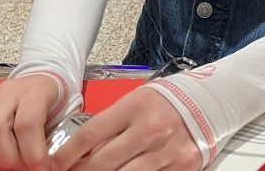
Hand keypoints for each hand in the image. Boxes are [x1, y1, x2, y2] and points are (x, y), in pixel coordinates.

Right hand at [0, 74, 60, 170]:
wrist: (43, 81)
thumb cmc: (57, 103)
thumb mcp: (66, 113)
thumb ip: (55, 137)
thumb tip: (45, 168)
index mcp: (34, 91)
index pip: (27, 123)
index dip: (32, 153)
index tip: (41, 169)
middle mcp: (6, 93)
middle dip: (6, 159)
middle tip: (21, 169)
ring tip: (5, 168)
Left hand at [51, 86, 201, 170]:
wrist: (211, 100)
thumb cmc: (170, 99)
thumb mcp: (137, 100)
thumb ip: (112, 122)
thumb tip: (82, 149)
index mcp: (135, 107)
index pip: (89, 135)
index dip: (65, 155)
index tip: (53, 165)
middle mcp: (149, 130)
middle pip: (100, 162)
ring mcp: (164, 151)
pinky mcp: (179, 166)